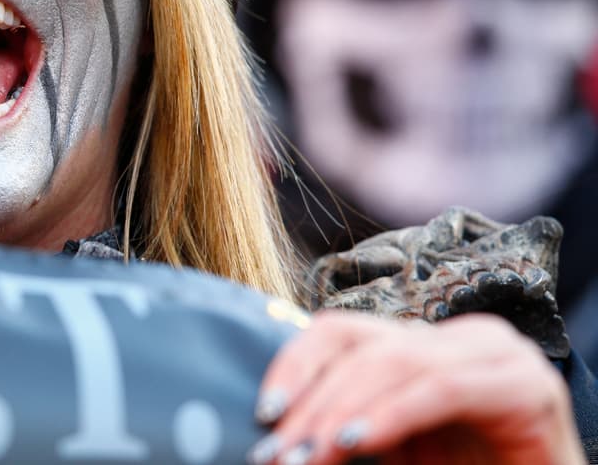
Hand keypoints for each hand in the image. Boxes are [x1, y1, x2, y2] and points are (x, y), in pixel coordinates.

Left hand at [248, 311, 583, 464]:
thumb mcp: (392, 447)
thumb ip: (346, 426)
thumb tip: (278, 432)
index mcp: (420, 343)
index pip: (339, 332)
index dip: (294, 367)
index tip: (262, 415)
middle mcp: (456, 335)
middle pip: (358, 345)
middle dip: (310, 401)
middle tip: (278, 451)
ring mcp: (493, 352)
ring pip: (392, 363)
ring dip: (340, 413)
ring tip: (307, 456)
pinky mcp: (523, 384)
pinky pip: (439, 388)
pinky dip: (390, 415)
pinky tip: (355, 442)